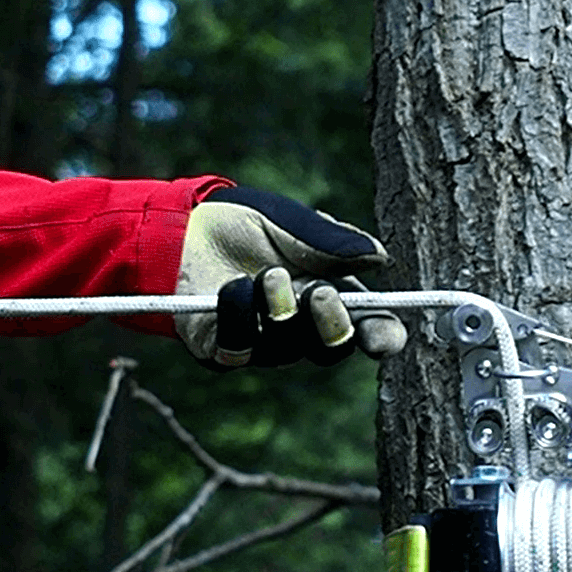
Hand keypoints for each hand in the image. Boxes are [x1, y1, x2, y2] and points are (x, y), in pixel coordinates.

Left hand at [175, 189, 404, 367]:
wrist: (186, 226)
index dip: (383, 338)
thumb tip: (379, 257)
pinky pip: (239, 348)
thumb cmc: (246, 224)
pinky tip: (234, 286)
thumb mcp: (292, 222)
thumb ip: (332, 240)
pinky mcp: (222, 349)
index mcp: (331, 295)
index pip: (369, 327)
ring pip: (287, 348)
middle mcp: (301, 327)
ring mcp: (263, 343)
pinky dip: (241, 315)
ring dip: (281, 309)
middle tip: (321, 291)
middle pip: (332, 350)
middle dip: (332, 325)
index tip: (384, 339)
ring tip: (268, 274)